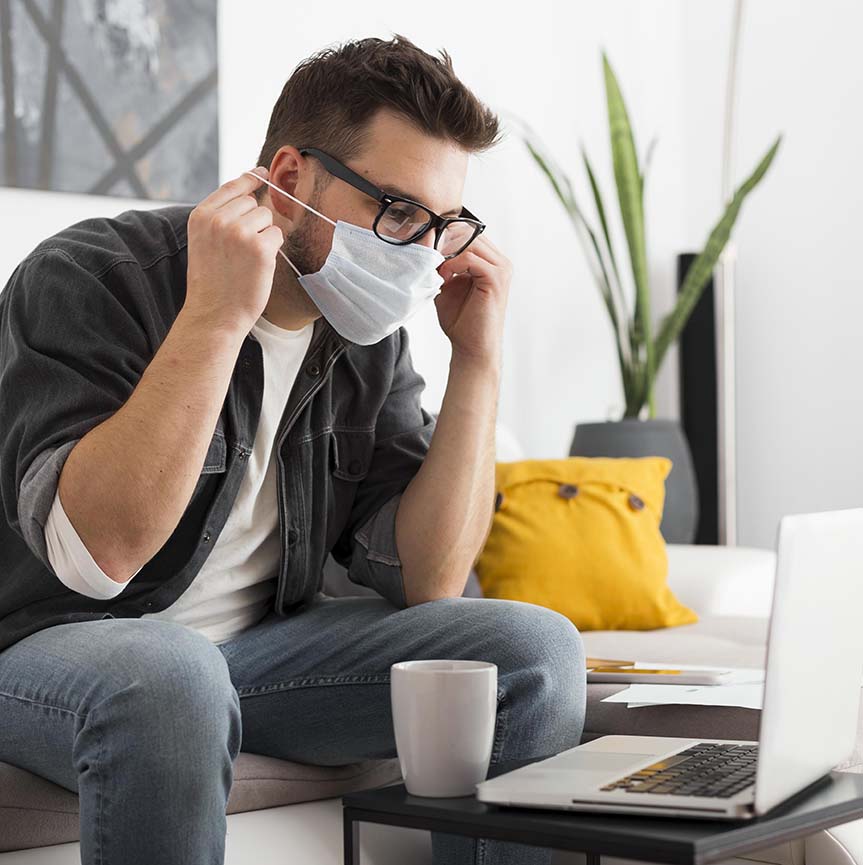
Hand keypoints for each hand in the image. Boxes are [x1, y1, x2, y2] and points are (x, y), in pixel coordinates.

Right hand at [183, 167, 283, 334]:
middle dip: (255, 222)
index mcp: (201, 216)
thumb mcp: (204, 242)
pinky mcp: (260, 247)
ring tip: (247, 259)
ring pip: (267, 218)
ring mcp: (239, 232)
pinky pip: (277, 235)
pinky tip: (258, 265)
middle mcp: (218, 220)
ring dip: (264, 236)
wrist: (215, 314)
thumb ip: (220, 218)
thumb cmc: (213, 283)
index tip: (261, 173)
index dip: (250, 179)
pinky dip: (273, 249)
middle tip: (241, 252)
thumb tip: (251, 196)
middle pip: (253, 203)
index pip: (232, 187)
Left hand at [434, 234, 511, 367]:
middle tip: (425, 253)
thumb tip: (424, 241)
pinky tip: (442, 278)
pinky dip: (451, 265)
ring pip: (469, 242)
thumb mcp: (447, 284)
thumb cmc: (461, 320)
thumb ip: (440, 264)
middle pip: (468, 232)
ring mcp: (501, 269)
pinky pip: (470, 258)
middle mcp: (500, 261)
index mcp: (491, 261)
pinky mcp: (496, 278)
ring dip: (445, 252)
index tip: (424, 247)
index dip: (444, 236)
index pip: (467, 232)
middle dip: (443, 240)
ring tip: (433, 268)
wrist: (472, 348)